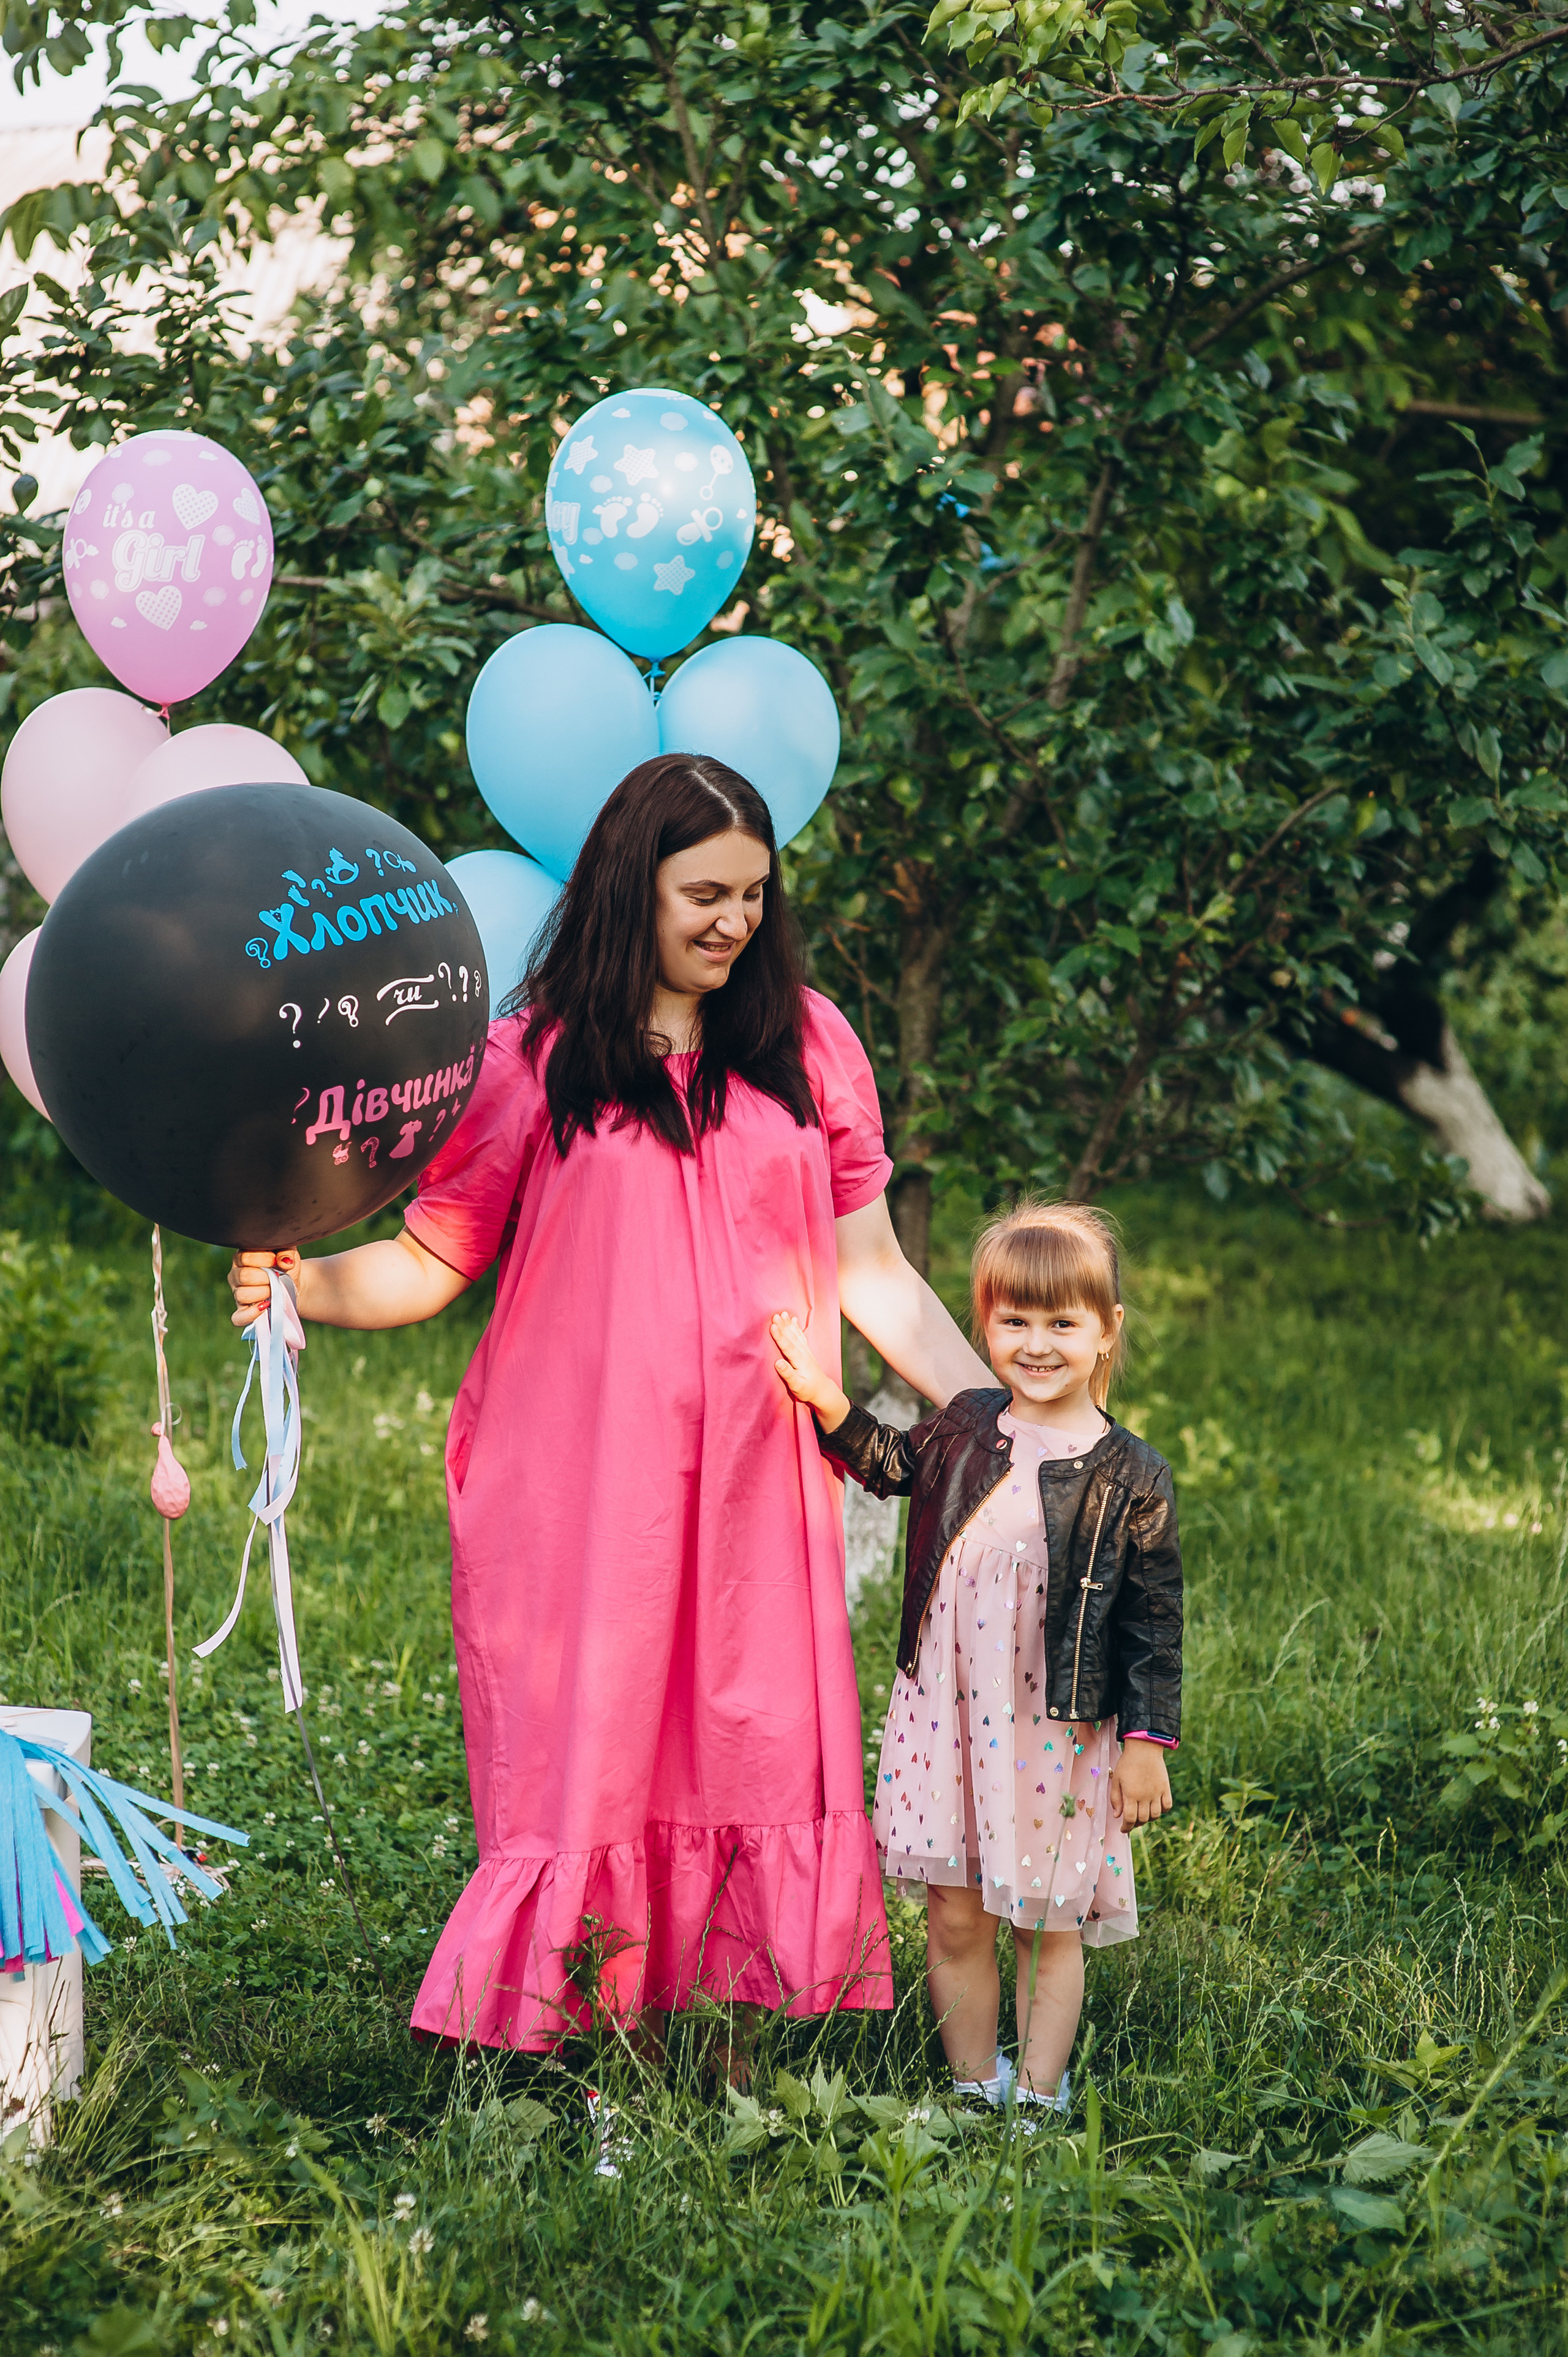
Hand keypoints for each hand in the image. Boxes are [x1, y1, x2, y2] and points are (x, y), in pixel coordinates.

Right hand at [228, 1248, 300, 1328]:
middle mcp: (236, 1275)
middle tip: (277, 1277)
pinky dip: (251, 1314)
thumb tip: (284, 1261)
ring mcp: (237, 1293)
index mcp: (242, 1257)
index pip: (245, 1257)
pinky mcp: (242, 1311)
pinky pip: (238, 1317)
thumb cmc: (285, 1264)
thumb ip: (286, 1250)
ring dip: (263, 1293)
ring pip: (242, 1295)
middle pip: (243, 1276)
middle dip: (265, 1278)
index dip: (264, 1259)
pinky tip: (265, 1306)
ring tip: (274, 1290)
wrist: (292, 1283)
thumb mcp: (288, 1252)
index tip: (276, 1261)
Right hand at [770, 1310, 850, 1430]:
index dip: (779, 1336)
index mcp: (799, 1361)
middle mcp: (803, 1354)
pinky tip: (794, 1320)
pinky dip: (796, 1327)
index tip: (772, 1326)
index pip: (788, 1346)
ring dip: (788, 1324)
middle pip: (791, 1337)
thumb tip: (777, 1363)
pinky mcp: (806, 1351)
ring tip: (782, 1313)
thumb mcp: (797, 1386)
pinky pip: (800, 1336)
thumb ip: (788, 1374)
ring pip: (796, 1335)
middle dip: (783, 1326)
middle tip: (775, 1315)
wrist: (822, 1390)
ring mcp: (806, 1351)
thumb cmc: (808, 1390)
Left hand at [1109, 1738, 1172, 1828]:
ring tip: (1142, 1814)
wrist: (1144, 1748)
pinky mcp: (1165, 1788)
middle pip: (1142, 1819)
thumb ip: (1115, 1798)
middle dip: (1135, 1823)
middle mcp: (1145, 1796)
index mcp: (1131, 1795)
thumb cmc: (1127, 1763)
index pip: (1130, 1819)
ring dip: (1148, 1818)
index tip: (1123, 1829)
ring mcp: (1157, 1793)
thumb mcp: (1116, 1779)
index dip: (1126, 1827)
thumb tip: (1117, 1816)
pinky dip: (1161, 1810)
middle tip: (1131, 1821)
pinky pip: (1166, 1806)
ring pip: (1155, 1815)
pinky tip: (1155, 1807)